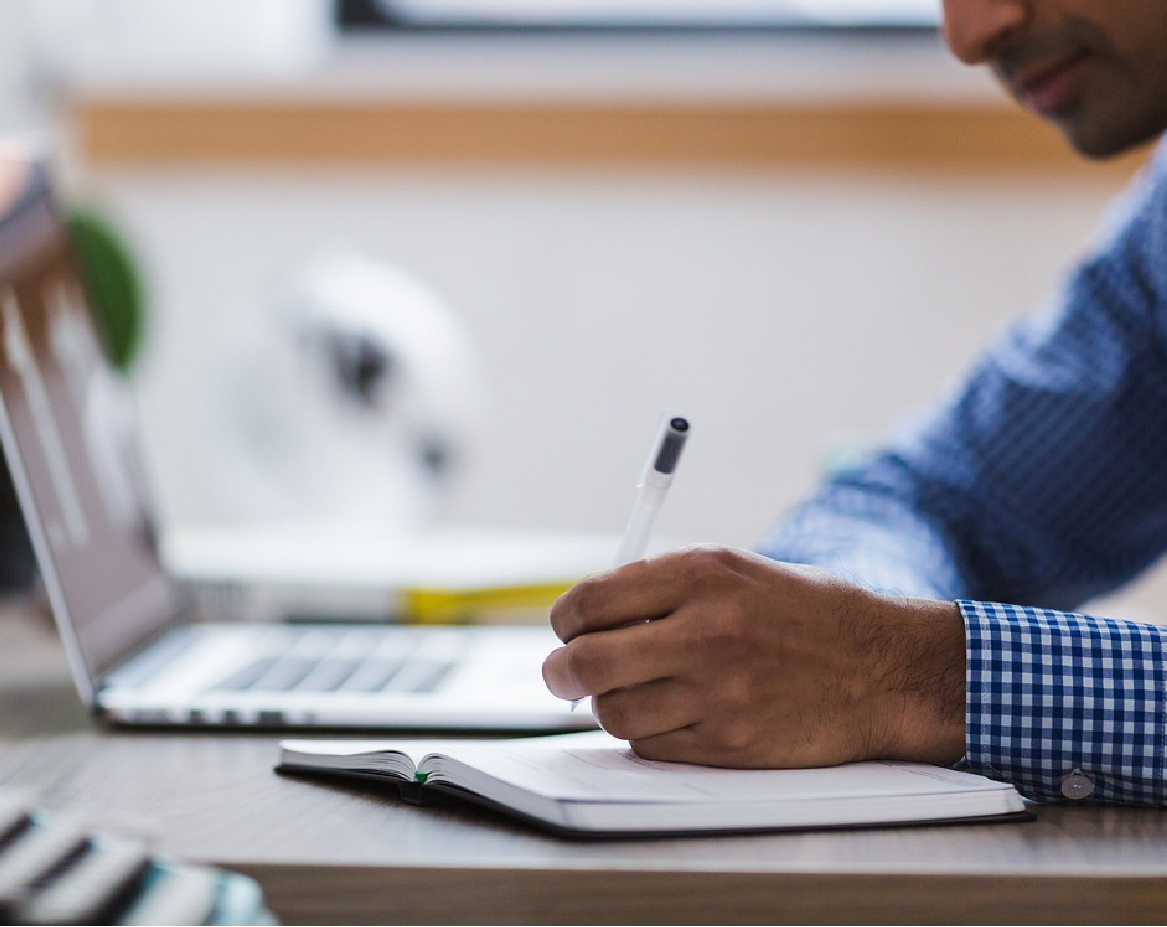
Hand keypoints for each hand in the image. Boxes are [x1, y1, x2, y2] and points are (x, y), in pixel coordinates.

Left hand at [542, 547, 964, 767]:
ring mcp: (718, 693)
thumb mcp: (738, 571)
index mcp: (703, 574)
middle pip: (586, 662)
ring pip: (613, 712)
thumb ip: (663, 588)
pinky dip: (647, 734)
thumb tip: (588, 617)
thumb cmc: (807, 615)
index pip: (591, 601)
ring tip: (630, 692)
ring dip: (608, 705)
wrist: (885, 669)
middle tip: (563, 674)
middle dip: (560, 671)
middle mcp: (706, 631)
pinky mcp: (730, 744)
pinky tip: (671, 714)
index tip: (567, 629)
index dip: (565, 620)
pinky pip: (651, 746)